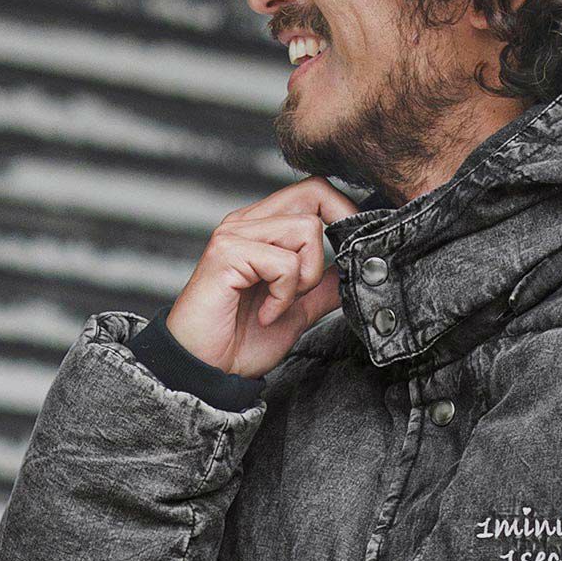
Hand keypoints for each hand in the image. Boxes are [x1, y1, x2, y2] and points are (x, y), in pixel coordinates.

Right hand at [164, 176, 359, 379]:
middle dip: (327, 248)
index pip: (313, 191)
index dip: (343, 211)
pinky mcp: (226, 252)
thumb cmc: (240, 341)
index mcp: (264, 228)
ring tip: (278, 304)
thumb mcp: (297, 311)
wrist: (206, 369)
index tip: (351, 250)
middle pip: (314, 194)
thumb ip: (323, 287)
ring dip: (305, 278)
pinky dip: (284, 296)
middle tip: (307, 288)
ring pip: (306, 229)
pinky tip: (265, 313)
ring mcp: (235, 233)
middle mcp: (248, 222)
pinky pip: (284, 263)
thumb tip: (354, 267)